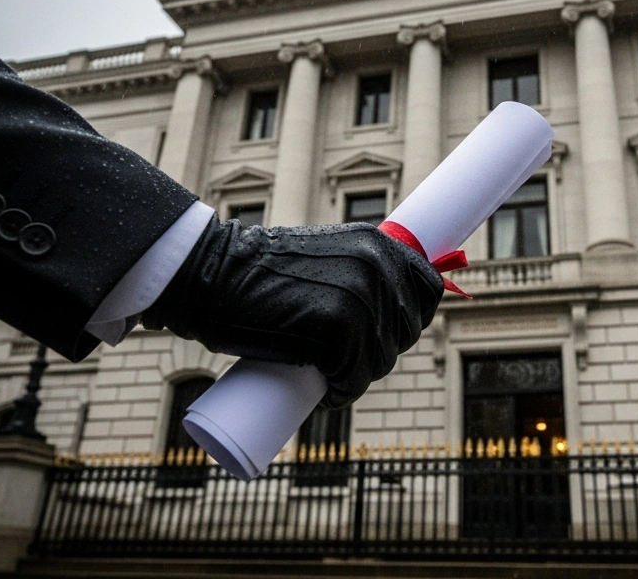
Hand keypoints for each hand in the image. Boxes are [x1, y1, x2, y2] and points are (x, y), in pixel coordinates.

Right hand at [141, 217, 442, 407]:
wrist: (209, 274)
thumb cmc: (255, 270)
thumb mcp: (320, 255)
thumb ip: (352, 269)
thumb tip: (384, 310)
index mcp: (376, 243)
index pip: (428, 288)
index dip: (412, 317)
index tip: (389, 333)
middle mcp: (377, 266)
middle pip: (405, 331)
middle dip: (381, 352)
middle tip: (344, 360)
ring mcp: (360, 298)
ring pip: (379, 360)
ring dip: (358, 377)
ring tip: (329, 377)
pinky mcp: (337, 331)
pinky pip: (354, 378)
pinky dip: (343, 393)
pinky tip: (328, 393)